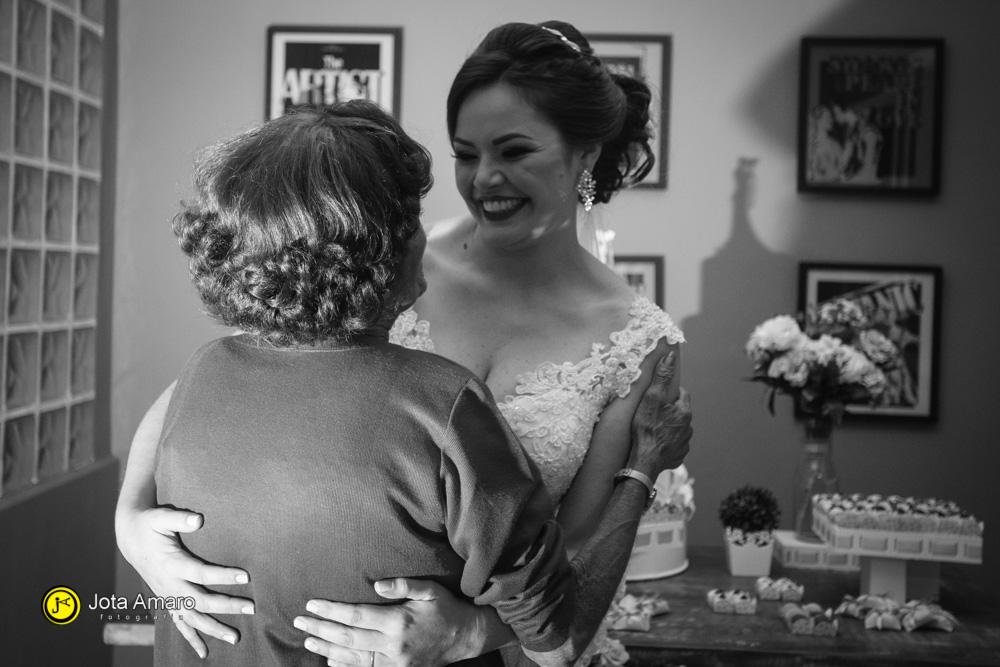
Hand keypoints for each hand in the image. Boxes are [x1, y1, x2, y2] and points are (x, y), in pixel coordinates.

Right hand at [115, 505, 253, 657]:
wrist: (129, 538)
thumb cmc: (149, 525)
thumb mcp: (160, 517)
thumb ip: (179, 519)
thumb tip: (198, 519)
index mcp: (171, 564)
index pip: (201, 573)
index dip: (223, 576)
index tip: (247, 576)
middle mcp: (169, 584)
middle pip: (200, 601)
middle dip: (227, 606)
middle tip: (252, 608)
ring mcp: (168, 596)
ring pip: (191, 618)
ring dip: (213, 629)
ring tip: (235, 638)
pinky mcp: (167, 600)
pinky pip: (179, 624)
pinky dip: (191, 638)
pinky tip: (204, 652)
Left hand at [293, 578, 479, 666]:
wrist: (466, 637)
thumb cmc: (446, 608)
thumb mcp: (429, 589)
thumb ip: (403, 585)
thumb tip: (376, 584)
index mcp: (398, 621)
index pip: (355, 616)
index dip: (331, 611)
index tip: (312, 604)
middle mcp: (393, 645)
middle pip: (348, 638)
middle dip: (320, 629)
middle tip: (299, 621)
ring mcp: (395, 662)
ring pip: (353, 658)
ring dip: (327, 649)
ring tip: (306, 641)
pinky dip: (346, 666)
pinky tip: (330, 660)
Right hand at [629, 352, 692, 475]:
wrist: (644, 461)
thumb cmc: (646, 428)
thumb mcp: (652, 398)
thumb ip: (662, 377)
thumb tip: (670, 356)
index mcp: (684, 412)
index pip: (683, 395)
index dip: (671, 393)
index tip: (660, 394)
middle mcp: (688, 428)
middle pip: (681, 413)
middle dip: (670, 411)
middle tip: (654, 412)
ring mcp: (684, 444)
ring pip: (678, 430)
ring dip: (669, 428)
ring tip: (654, 429)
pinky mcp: (678, 457)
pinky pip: (674, 446)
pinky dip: (667, 444)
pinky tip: (656, 444)